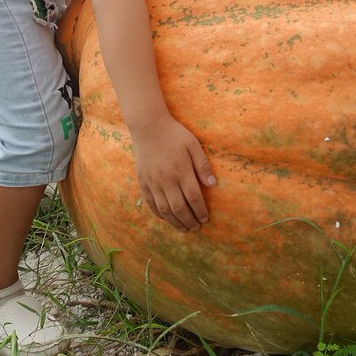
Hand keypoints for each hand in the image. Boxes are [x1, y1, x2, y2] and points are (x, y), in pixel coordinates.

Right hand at [130, 116, 216, 230]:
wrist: (148, 126)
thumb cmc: (174, 134)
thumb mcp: (193, 145)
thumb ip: (203, 165)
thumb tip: (213, 185)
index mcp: (181, 171)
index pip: (193, 197)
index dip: (200, 211)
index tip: (206, 218)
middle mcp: (166, 180)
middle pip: (179, 208)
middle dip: (189, 220)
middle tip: (197, 228)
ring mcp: (152, 182)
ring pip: (164, 210)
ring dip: (175, 222)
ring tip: (184, 228)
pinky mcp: (142, 182)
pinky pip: (150, 203)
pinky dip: (159, 214)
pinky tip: (167, 218)